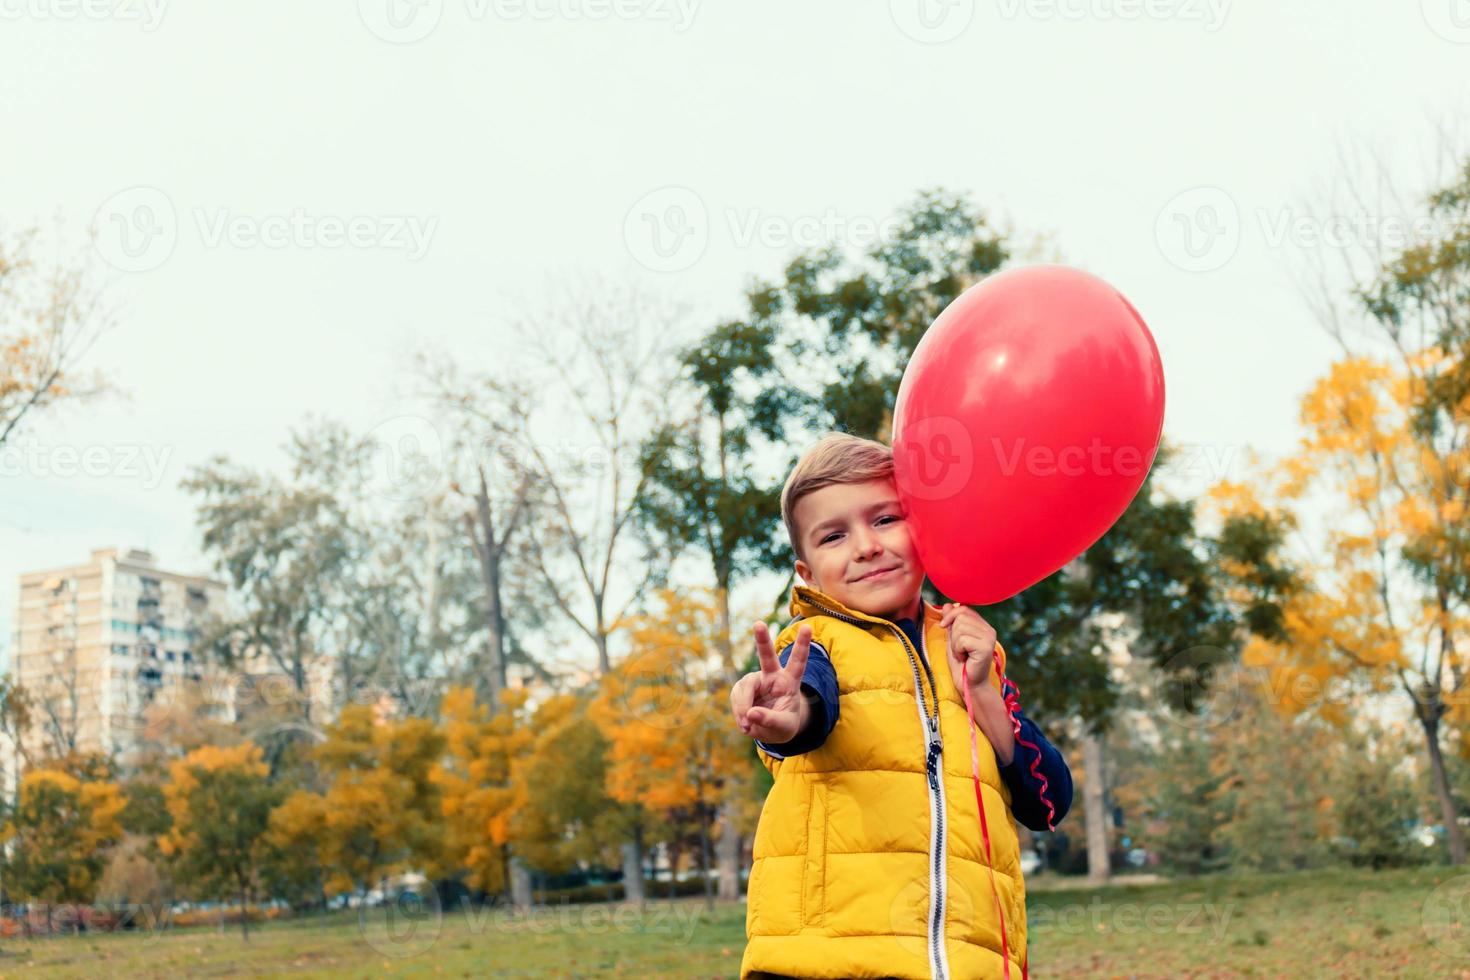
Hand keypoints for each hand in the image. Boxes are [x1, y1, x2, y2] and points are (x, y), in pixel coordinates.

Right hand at [730, 622, 812, 743]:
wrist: (770, 731)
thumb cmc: (783, 725)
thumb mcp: (783, 726)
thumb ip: (769, 720)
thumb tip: (749, 713)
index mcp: (789, 681)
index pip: (798, 662)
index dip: (803, 645)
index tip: (808, 627)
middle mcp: (772, 676)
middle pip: (767, 655)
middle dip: (762, 639)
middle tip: (759, 624)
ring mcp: (756, 680)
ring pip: (745, 687)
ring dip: (743, 707)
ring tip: (747, 726)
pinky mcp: (742, 688)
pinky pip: (736, 697)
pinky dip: (738, 712)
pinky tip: (745, 723)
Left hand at [939, 602, 998, 697]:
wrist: (968, 684)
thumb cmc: (960, 663)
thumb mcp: (953, 639)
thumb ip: (952, 622)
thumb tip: (948, 604)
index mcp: (983, 626)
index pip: (964, 608)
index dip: (950, 615)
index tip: (943, 626)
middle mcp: (989, 630)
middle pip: (961, 616)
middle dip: (953, 633)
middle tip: (959, 648)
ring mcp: (989, 638)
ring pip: (960, 627)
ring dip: (955, 643)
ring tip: (962, 654)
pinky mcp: (986, 647)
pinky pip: (962, 639)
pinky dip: (958, 650)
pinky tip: (965, 658)